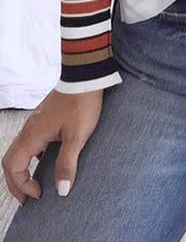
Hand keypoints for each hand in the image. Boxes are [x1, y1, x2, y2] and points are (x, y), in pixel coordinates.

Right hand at [1, 88, 102, 203]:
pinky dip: (32, 157)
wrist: (85, 77)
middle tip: (28, 198)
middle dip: (17, 182)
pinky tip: (47, 160)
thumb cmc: (81, 103)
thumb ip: (67, 163)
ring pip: (19, 151)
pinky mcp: (44, 118)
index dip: (21, 185)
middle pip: (10, 160)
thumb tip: (61, 190)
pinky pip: (30, 142)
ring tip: (35, 183)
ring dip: (23, 169)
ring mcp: (35, 122)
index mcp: (32, 135)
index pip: (13, 167)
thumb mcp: (77, 137)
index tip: (38, 195)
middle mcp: (29, 129)